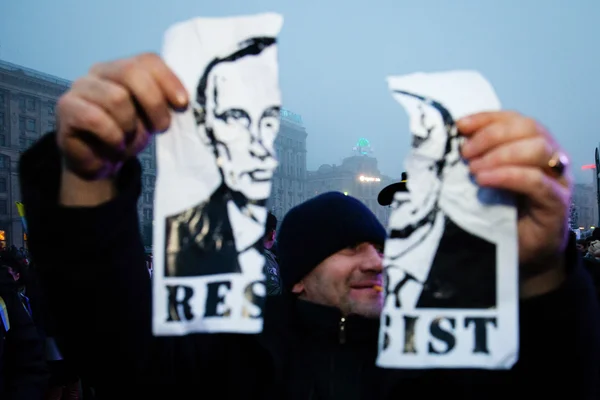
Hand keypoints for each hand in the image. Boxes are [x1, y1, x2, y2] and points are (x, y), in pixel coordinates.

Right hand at [56, 53, 188, 179]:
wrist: (100, 162)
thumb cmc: (128, 135)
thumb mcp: (152, 117)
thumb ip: (163, 102)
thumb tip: (181, 99)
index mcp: (123, 68)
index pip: (148, 60)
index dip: (169, 81)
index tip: (183, 105)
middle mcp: (100, 72)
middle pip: (131, 72)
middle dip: (154, 103)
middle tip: (161, 127)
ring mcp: (80, 88)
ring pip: (116, 97)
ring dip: (131, 125)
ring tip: (129, 139)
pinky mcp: (66, 109)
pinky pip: (95, 118)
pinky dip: (113, 136)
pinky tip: (115, 144)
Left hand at [458, 112, 570, 295]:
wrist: (522, 253)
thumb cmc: (501, 215)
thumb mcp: (483, 182)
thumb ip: (474, 160)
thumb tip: (445, 143)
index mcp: (530, 146)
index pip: (514, 119)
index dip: (487, 118)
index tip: (460, 126)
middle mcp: (549, 157)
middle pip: (528, 128)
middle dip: (491, 136)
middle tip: (465, 154)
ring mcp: (556, 179)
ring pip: (537, 149)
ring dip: (500, 154)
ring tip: (474, 170)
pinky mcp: (556, 203)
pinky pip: (536, 181)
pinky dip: (508, 176)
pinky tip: (484, 181)